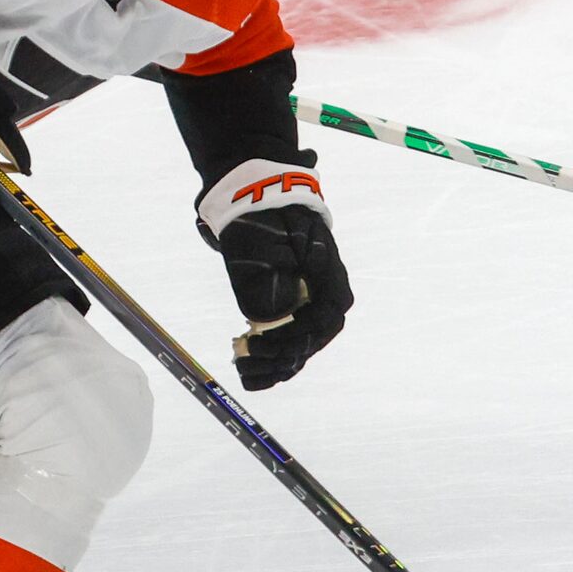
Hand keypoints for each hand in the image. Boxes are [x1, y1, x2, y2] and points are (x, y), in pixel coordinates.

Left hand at [197, 158, 351, 388]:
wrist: (254, 196)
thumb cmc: (261, 215)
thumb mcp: (262, 242)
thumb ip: (263, 279)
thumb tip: (264, 318)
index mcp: (327, 272)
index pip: (328, 316)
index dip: (302, 335)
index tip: (269, 340)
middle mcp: (323, 290)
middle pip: (315, 337)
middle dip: (285, 355)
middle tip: (251, 360)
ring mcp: (308, 299)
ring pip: (302, 344)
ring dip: (276, 365)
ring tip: (244, 375)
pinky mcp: (290, 306)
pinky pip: (288, 340)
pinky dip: (272, 361)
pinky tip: (249, 375)